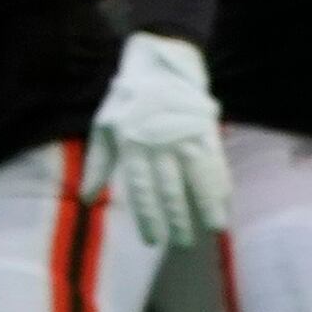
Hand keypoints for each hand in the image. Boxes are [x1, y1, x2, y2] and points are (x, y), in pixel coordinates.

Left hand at [90, 30, 228, 248]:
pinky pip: (216, 162)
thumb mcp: (103, 129)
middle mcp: (159, 143)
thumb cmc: (125, 105)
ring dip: (207, 205)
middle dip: (177, 219)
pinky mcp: (205, 130)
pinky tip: (225, 202)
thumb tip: (85, 199)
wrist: (158, 68)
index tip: (152, 241)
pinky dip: (221, 184)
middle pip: (170, 189)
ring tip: (214, 229)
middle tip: (181, 244)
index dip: (147, 217)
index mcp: (131, 145)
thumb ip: (96, 166)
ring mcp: (185, 136)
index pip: (141, 190)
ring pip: (198, 177)